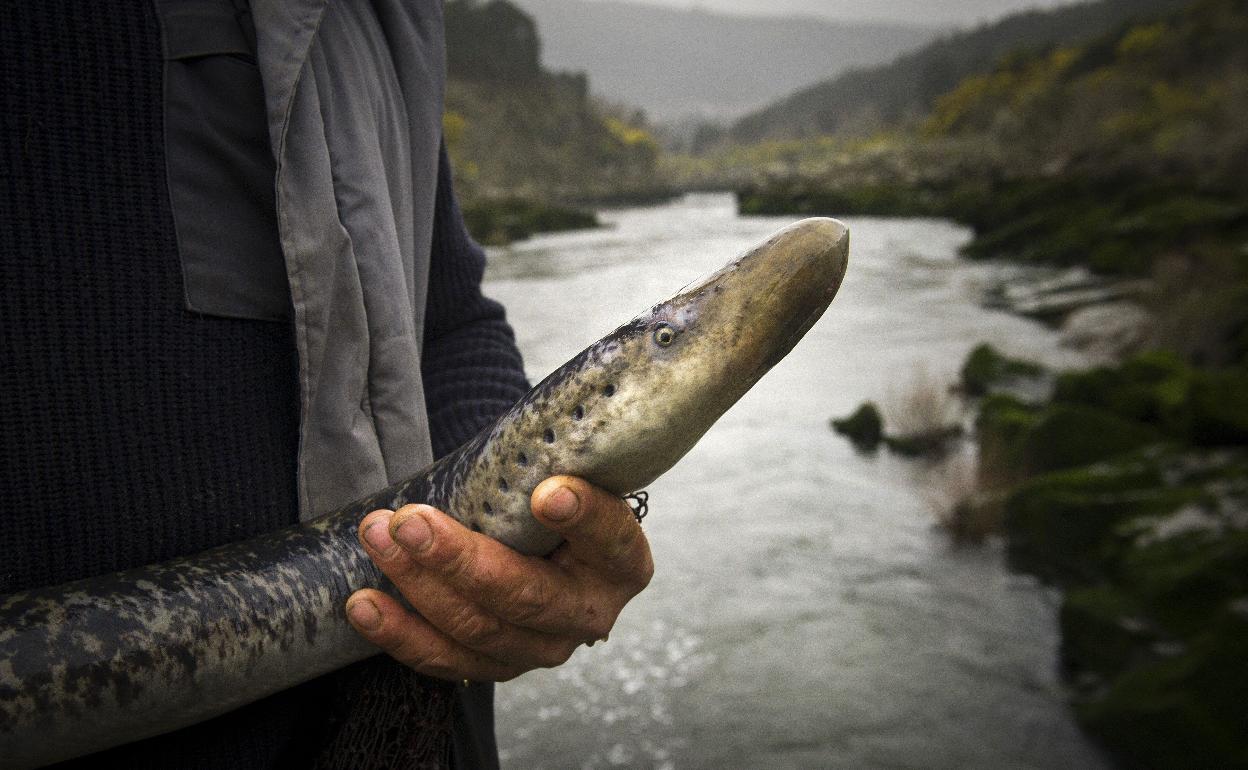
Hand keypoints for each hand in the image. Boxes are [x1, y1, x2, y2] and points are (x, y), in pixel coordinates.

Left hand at [345, 476, 653, 680]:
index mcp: (622, 560)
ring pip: (478, 630)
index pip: (610, 537)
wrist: (538, 542)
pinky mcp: (498, 666)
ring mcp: (544, 648)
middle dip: (460, 559)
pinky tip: (364, 605)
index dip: (581, 518)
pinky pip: (445, 660)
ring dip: (418, 585)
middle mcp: (589, 612)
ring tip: (377, 538)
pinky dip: (399, 634)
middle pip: (527, 595)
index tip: (544, 493)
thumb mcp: (561, 476)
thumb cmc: (548, 495)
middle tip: (410, 521)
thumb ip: (544, 464)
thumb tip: (518, 436)